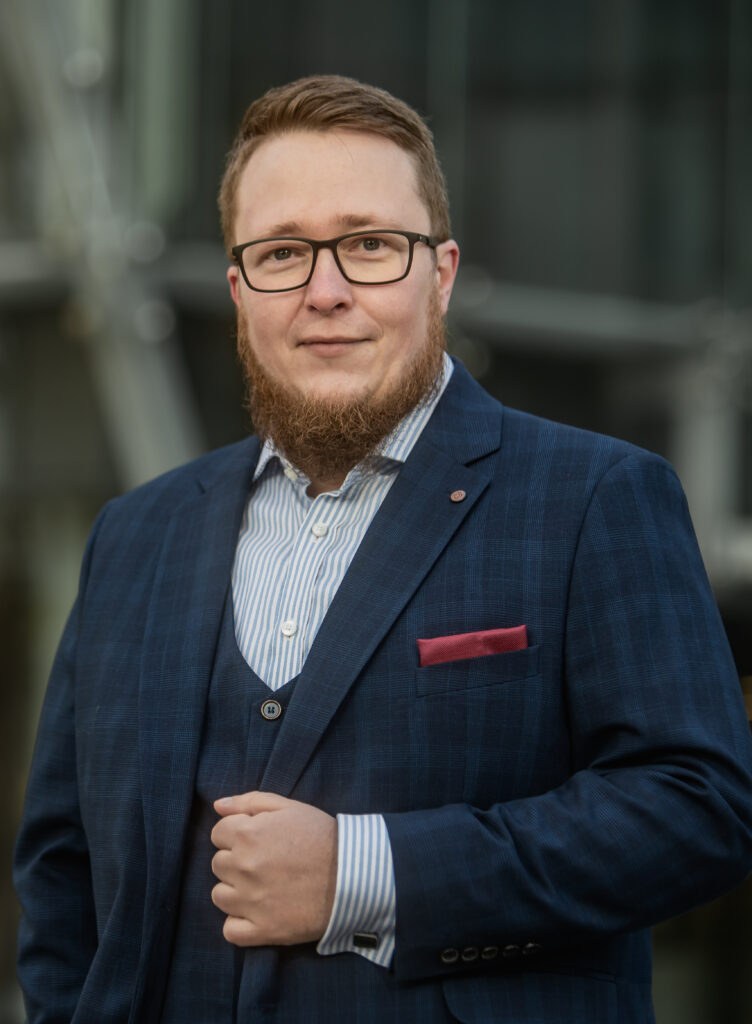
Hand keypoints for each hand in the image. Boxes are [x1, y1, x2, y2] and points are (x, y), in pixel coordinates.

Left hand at [210, 791, 337, 946]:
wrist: (354, 874)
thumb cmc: (322, 836)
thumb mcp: (289, 807)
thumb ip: (250, 802)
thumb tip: (218, 805)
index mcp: (248, 834)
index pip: (218, 834)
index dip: (237, 834)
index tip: (257, 839)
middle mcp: (244, 867)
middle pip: (218, 864)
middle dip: (236, 860)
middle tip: (264, 861)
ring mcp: (251, 902)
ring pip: (219, 896)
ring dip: (235, 890)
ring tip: (261, 886)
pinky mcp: (264, 930)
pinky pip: (230, 930)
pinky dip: (239, 923)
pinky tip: (256, 912)